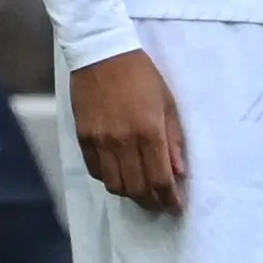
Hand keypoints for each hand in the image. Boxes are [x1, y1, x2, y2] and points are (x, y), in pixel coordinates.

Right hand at [69, 47, 187, 210]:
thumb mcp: (167, 102)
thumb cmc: (141, 75)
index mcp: (149, 131)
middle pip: (137, 189)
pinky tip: (120, 175)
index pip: (160, 179)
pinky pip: (96, 172)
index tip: (176, 207)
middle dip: (152, 203)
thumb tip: (179, 171)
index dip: (169, 199)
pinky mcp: (83, 139)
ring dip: (130, 194)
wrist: (102, 54)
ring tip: (141, 193)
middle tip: (160, 205)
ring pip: (115, 186)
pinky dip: (110, 180)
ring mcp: (100, 142)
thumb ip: (174, 139)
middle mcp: (123, 142)